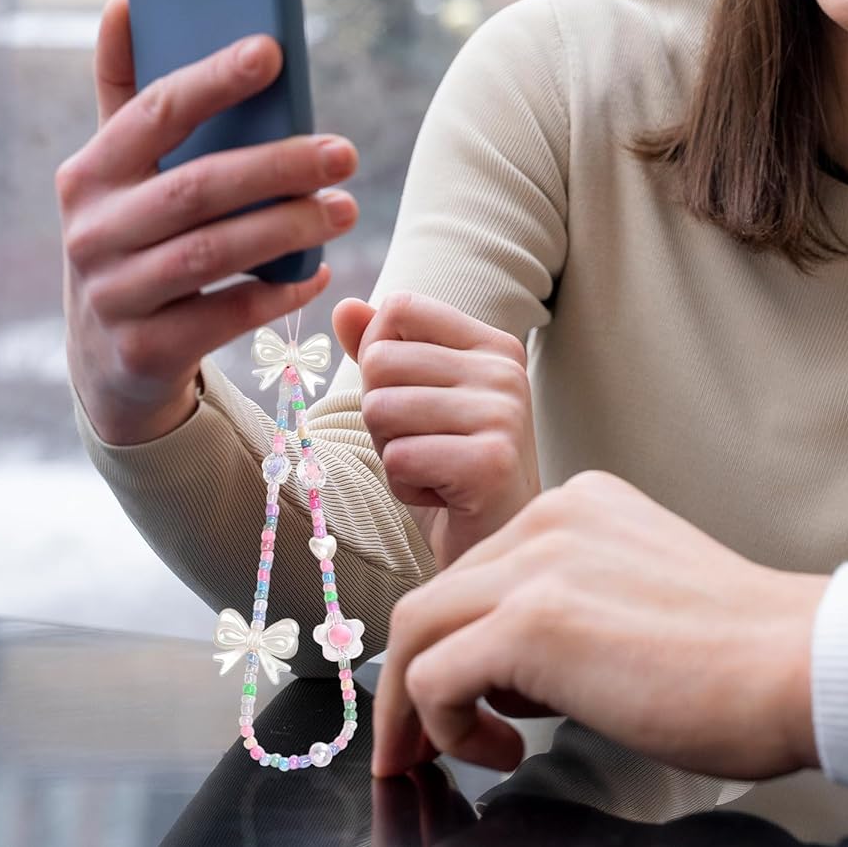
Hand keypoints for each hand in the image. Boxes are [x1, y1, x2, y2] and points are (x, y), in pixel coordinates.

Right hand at [58, 0, 360, 445]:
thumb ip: (127, 93)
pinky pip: (227, 315)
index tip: (273, 51)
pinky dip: (279, 292)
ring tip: (345, 208)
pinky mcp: (146, 350)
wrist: (109, 358)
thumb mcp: (120, 173)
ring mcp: (115, 295)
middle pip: (198, 187)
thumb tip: (126, 1)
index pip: (154, 113)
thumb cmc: (134, 237)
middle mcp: (93, 232)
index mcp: (91, 173)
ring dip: (290, 227)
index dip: (213, 79)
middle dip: (279, 165)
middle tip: (345, 151)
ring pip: (216, 253)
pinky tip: (318, 271)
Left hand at [333, 290, 540, 570]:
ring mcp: (503, 414)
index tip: (412, 397)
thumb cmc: (450, 465)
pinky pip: (397, 457)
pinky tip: (441, 494)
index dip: (378, 354)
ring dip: (391, 451)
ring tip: (432, 468)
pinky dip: (404, 485)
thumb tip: (343, 305)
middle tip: (423, 444)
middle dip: (381, 413)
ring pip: (381, 409)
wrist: (495, 541)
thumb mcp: (417, 397)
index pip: (401, 308)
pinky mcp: (491, 462)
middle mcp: (504, 370)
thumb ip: (383, 348)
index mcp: (493, 344)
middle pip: (381, 361)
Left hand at [371, 471, 828, 782]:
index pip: (480, 567)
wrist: (798, 662)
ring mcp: (540, 562)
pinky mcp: (533, 622)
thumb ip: (570, 607)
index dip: (455, 638)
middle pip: (437, 594)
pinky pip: (435, 677)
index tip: (454, 694)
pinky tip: (501, 752)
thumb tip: (505, 675)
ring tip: (441, 754)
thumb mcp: (638, 594)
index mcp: (582, 504)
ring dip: (413, 707)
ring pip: (417, 629)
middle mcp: (555, 515)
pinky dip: (444, 729)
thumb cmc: (741, 653)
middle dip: (413, 675)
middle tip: (418, 740)